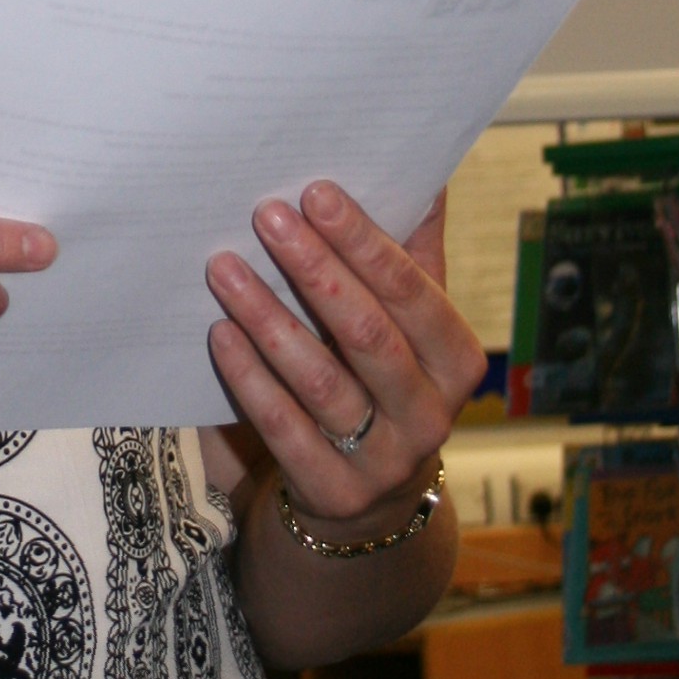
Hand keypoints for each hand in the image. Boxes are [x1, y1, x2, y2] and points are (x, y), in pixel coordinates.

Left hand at [203, 183, 483, 526]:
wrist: (369, 503)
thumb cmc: (384, 385)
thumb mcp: (411, 330)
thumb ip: (415, 258)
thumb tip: (426, 175)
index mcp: (458, 361)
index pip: (414, 291)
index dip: (365, 241)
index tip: (316, 192)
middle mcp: (431, 414)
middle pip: (368, 333)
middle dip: (315, 268)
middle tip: (266, 215)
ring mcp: (384, 460)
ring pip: (320, 380)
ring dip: (268, 317)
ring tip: (223, 267)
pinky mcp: (334, 490)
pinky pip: (285, 427)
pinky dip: (250, 378)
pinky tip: (220, 333)